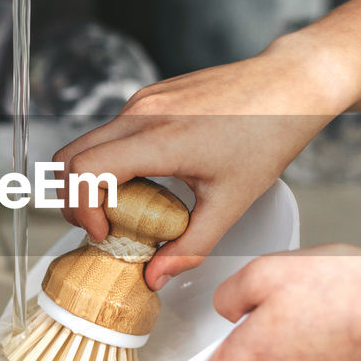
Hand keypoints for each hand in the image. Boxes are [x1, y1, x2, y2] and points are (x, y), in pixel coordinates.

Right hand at [54, 32, 351, 289]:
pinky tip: (148, 180)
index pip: (85, 171)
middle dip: (75, 198)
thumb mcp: (231, 202)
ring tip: (128, 208)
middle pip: (69, 157)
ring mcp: (144, 101)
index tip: (104, 233)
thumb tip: (156, 276)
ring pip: (88, 142)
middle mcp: (142, 113)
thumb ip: (190, 246)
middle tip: (103, 227)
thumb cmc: (269, 134)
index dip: (81, 208)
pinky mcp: (151, 96)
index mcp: (158, 139)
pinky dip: (114, 161)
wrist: (291, 84)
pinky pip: (112, 131)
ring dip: (94, 180)